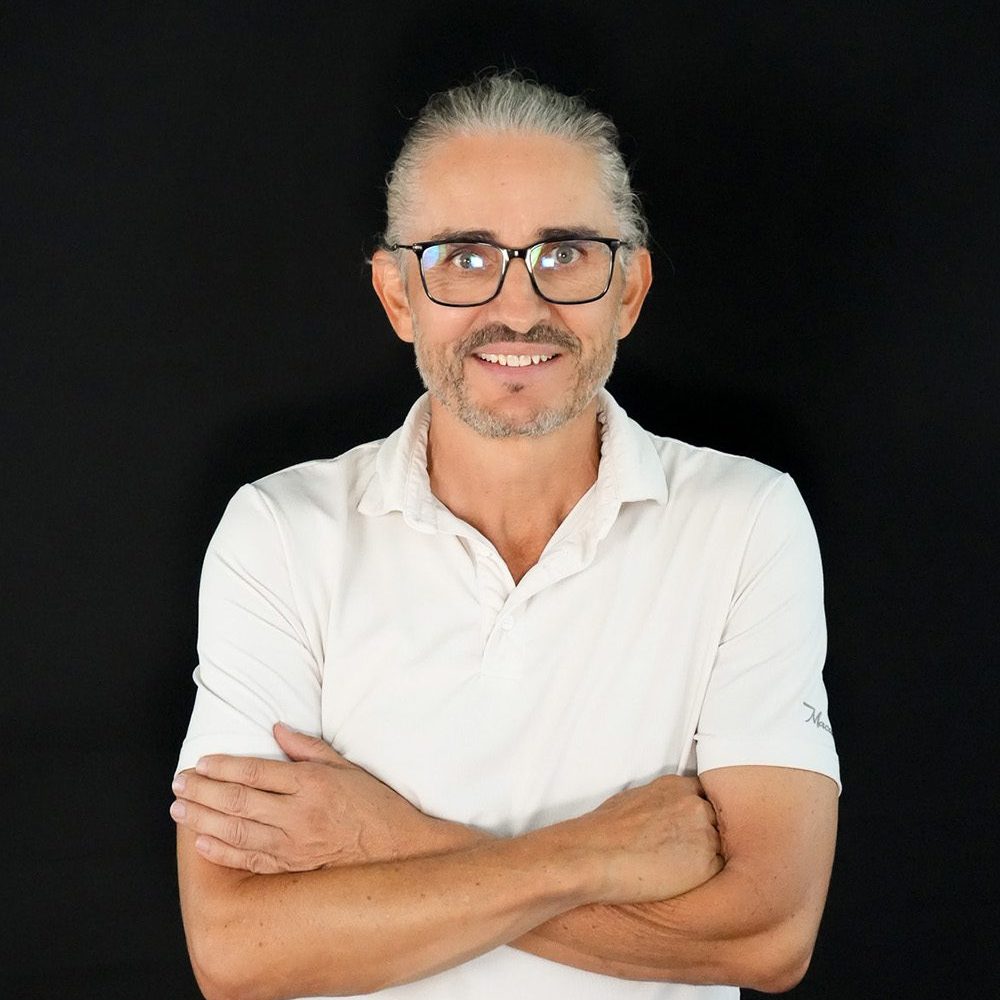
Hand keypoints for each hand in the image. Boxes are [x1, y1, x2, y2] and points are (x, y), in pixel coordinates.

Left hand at [170, 723, 454, 872]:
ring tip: (179, 808)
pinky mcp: (293, 868)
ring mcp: (294, 845)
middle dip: (203, 791)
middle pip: (239, 801)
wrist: (398, 850)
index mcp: (312, 784)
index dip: (224, 767)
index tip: (201, 762)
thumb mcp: (346, 766)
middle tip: (179, 782)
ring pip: (237, 832)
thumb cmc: (374, 805)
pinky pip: (250, 861)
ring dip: (203, 819)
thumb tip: (276, 728)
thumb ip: (308, 747)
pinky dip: (222, 852)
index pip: (256, 772)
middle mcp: (299, 815)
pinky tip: (202, 842)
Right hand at [567, 775, 723, 904]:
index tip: (687, 832)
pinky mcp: (707, 862)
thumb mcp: (635, 801)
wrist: (592, 855)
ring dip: (706, 859)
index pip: (706, 798)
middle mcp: (695, 804)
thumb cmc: (603, 832)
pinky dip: (704, 880)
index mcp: (676, 786)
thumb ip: (662, 804)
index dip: (699, 818)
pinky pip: (718, 873)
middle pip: (718, 822)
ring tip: (676, 871)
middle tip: (680, 855)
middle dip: (705, 838)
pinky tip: (677, 883)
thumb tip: (667, 819)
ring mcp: (704, 832)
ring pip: (721, 848)